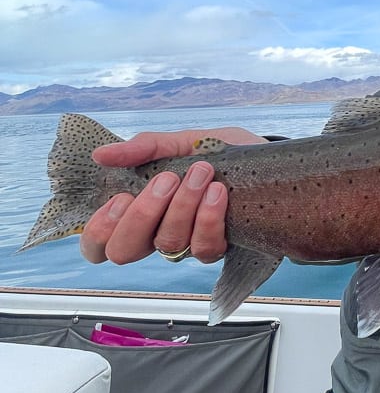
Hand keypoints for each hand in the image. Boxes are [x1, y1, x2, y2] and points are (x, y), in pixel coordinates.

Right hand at [79, 127, 265, 266]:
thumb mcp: (182, 141)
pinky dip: (209, 217)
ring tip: (202, 172)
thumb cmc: (219, 152)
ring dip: (183, 205)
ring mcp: (188, 243)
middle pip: (124, 251)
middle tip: (166, 181)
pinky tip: (219, 193)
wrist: (266, 158)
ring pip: (168, 243)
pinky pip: (204, 248)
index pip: (99, 243)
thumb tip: (102, 154)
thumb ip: (144, 148)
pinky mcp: (219, 247)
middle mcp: (159, 232)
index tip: (122, 197)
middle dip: (142, 215)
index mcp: (141, 210)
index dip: (100, 228)